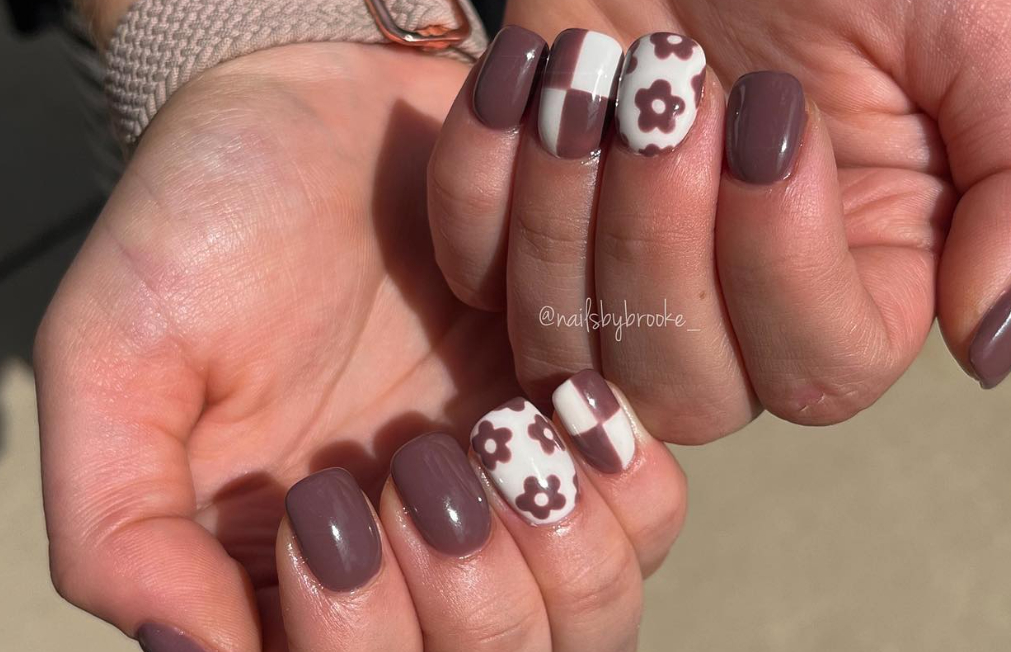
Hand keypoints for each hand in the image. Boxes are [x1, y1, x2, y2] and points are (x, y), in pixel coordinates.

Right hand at [35, 43, 686, 650]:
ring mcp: (504, 504)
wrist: (318, 108)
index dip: (361, 640)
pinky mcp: (571, 433)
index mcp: (288, 574)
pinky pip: (646, 520)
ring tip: (495, 428)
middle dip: (468, 601)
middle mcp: (408, 560)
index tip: (331, 501)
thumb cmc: (207, 221)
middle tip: (419, 464)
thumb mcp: (115, 357)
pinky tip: (560, 397)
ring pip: (587, 623)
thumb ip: (120, 525)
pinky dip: (622, 481)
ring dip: (556, 548)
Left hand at [428, 0, 1010, 444]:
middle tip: (664, 90)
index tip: (768, 111)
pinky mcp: (524, 221)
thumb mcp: (973, 38)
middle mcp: (732, 299)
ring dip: (561, 213)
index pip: (820, 368)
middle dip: (656, 241)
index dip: (781, 265)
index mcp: (854, 273)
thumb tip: (987, 345)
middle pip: (683, 388)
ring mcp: (617, 270)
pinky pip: (472, 271)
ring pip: (565, 352)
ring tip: (586, 71)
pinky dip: (477, 182)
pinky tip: (525, 74)